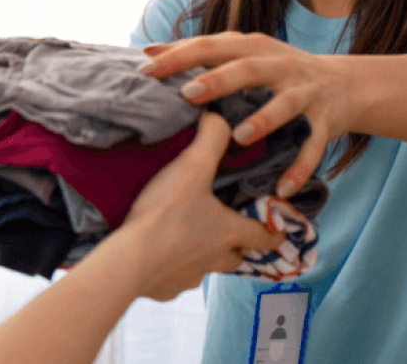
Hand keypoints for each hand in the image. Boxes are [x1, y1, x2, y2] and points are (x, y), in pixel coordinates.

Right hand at [115, 112, 285, 300]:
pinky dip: (170, 267)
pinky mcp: (165, 289)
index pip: (265, 236)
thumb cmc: (166, 214)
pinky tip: (156, 254)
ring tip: (184, 238)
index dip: (275, 230)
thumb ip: (211, 138)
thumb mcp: (192, 167)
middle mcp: (215, 259)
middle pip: (237, 258)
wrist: (128, 261)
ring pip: (205, 268)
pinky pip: (174, 278)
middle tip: (225, 230)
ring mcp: (189, 278)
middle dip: (235, 246)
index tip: (278, 228)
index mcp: (229, 232)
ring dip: (201, 256)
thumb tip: (219, 117)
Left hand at [140, 32, 355, 195]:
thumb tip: (149, 50)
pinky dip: (300, 168)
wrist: (345, 85)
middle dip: (218, 80)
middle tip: (188, 93)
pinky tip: (282, 188)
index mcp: (254, 48)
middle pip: (247, 69)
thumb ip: (200, 53)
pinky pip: (313, 147)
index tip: (146, 70)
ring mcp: (304, 93)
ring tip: (239, 137)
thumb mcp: (244, 55)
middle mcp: (280, 66)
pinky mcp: (324, 122)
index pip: (211, 47)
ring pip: (284, 105)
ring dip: (263, 120)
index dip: (179, 57)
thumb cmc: (278, 72)